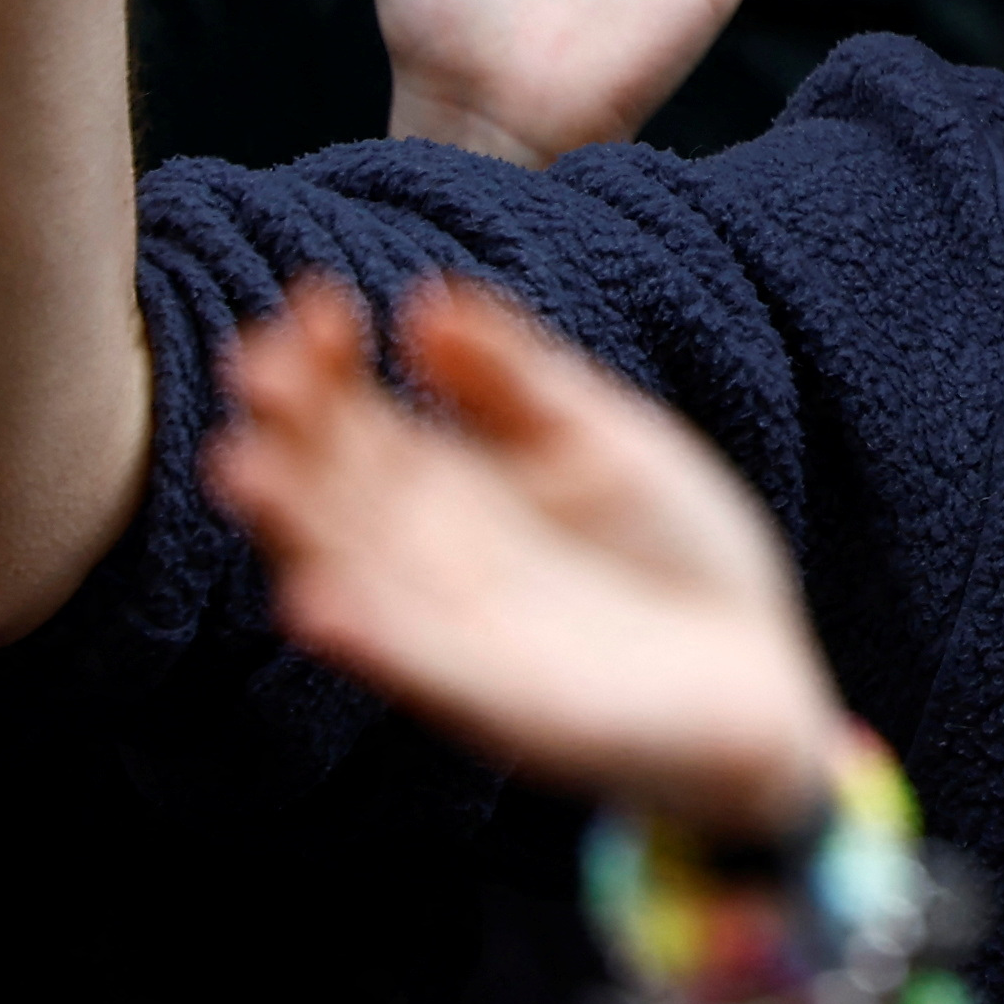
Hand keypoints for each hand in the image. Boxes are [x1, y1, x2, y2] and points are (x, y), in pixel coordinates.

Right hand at [208, 275, 847, 839]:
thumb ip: (518, 379)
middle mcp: (428, 560)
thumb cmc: (672, 552)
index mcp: (448, 488)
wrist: (762, 679)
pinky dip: (368, 639)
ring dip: (295, 527)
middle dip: (289, 430)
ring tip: (241, 465)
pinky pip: (418, 669)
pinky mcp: (498, 704)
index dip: (328, 367)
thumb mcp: (602, 438)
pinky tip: (316, 601)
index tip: (316, 303)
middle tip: (252, 363)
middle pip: (334, 489)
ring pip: (351, 574)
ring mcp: (454, 634)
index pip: (360, 420)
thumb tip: (429, 298)